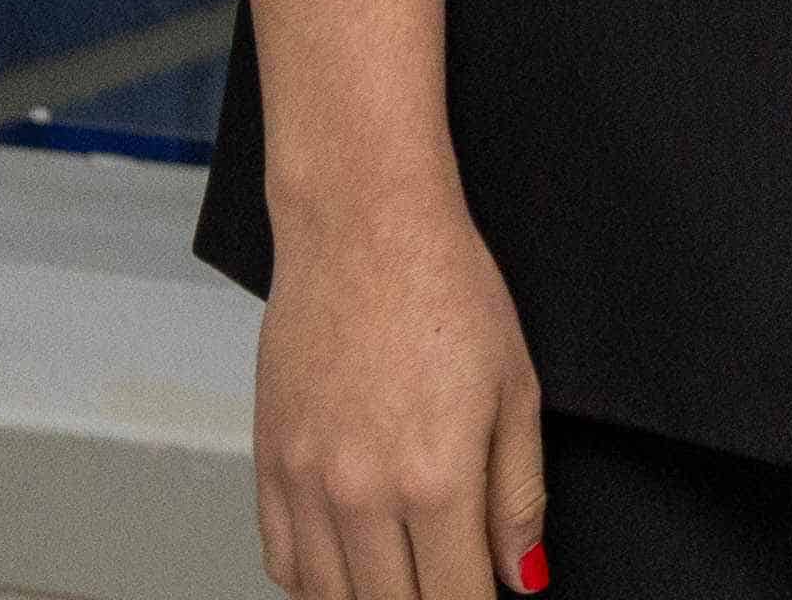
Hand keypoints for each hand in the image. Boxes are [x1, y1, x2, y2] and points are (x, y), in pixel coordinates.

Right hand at [252, 190, 546, 599]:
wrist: (362, 228)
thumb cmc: (446, 291)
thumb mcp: (516, 391)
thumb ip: (519, 496)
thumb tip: (522, 575)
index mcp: (436, 480)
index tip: (488, 598)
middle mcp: (361, 494)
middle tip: (449, 581)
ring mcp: (306, 483)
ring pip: (331, 598)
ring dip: (370, 598)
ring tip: (405, 577)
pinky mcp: (268, 465)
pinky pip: (283, 561)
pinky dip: (316, 580)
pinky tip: (350, 566)